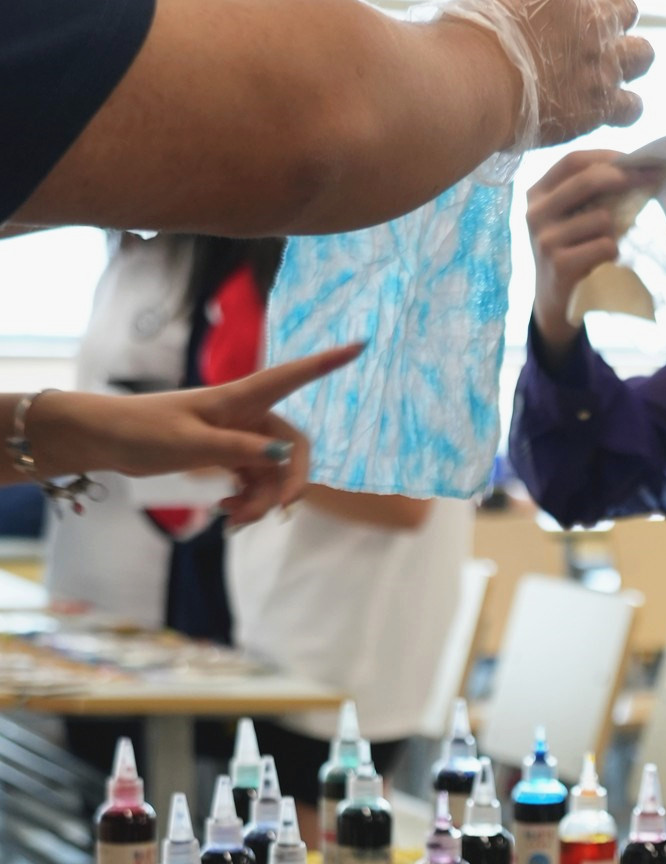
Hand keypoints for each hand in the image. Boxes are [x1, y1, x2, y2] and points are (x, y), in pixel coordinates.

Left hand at [16, 344, 362, 524]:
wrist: (106, 440)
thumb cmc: (142, 430)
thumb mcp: (189, 442)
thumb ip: (238, 448)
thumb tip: (282, 455)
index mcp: (238, 399)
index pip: (292, 376)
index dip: (327, 362)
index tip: (361, 345)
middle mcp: (245, 415)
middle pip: (292, 448)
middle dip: (288, 484)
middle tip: (276, 514)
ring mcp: (237, 436)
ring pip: (272, 472)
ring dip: (261, 500)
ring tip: (232, 518)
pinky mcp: (226, 454)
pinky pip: (253, 480)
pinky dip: (247, 499)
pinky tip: (227, 512)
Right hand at [439, 0, 652, 150]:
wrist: (474, 78)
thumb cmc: (464, 38)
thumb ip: (517, 5)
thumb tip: (522, 24)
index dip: (565, 6)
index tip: (545, 23)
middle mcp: (591, 17)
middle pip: (625, 9)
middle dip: (612, 23)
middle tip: (588, 42)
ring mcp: (602, 61)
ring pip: (644, 55)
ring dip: (630, 62)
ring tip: (605, 74)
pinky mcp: (603, 104)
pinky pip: (632, 107)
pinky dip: (623, 108)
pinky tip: (605, 110)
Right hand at [525, 151, 665, 358]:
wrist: (553, 298)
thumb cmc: (571, 250)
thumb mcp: (571, 217)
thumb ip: (590, 195)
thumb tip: (638, 169)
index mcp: (537, 192)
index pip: (573, 160)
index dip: (608, 156)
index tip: (638, 159)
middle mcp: (535, 211)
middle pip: (587, 180)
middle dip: (625, 178)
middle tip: (653, 179)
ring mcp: (544, 238)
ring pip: (602, 218)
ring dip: (615, 231)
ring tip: (601, 245)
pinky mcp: (559, 263)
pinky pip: (606, 246)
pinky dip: (613, 252)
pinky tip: (600, 261)